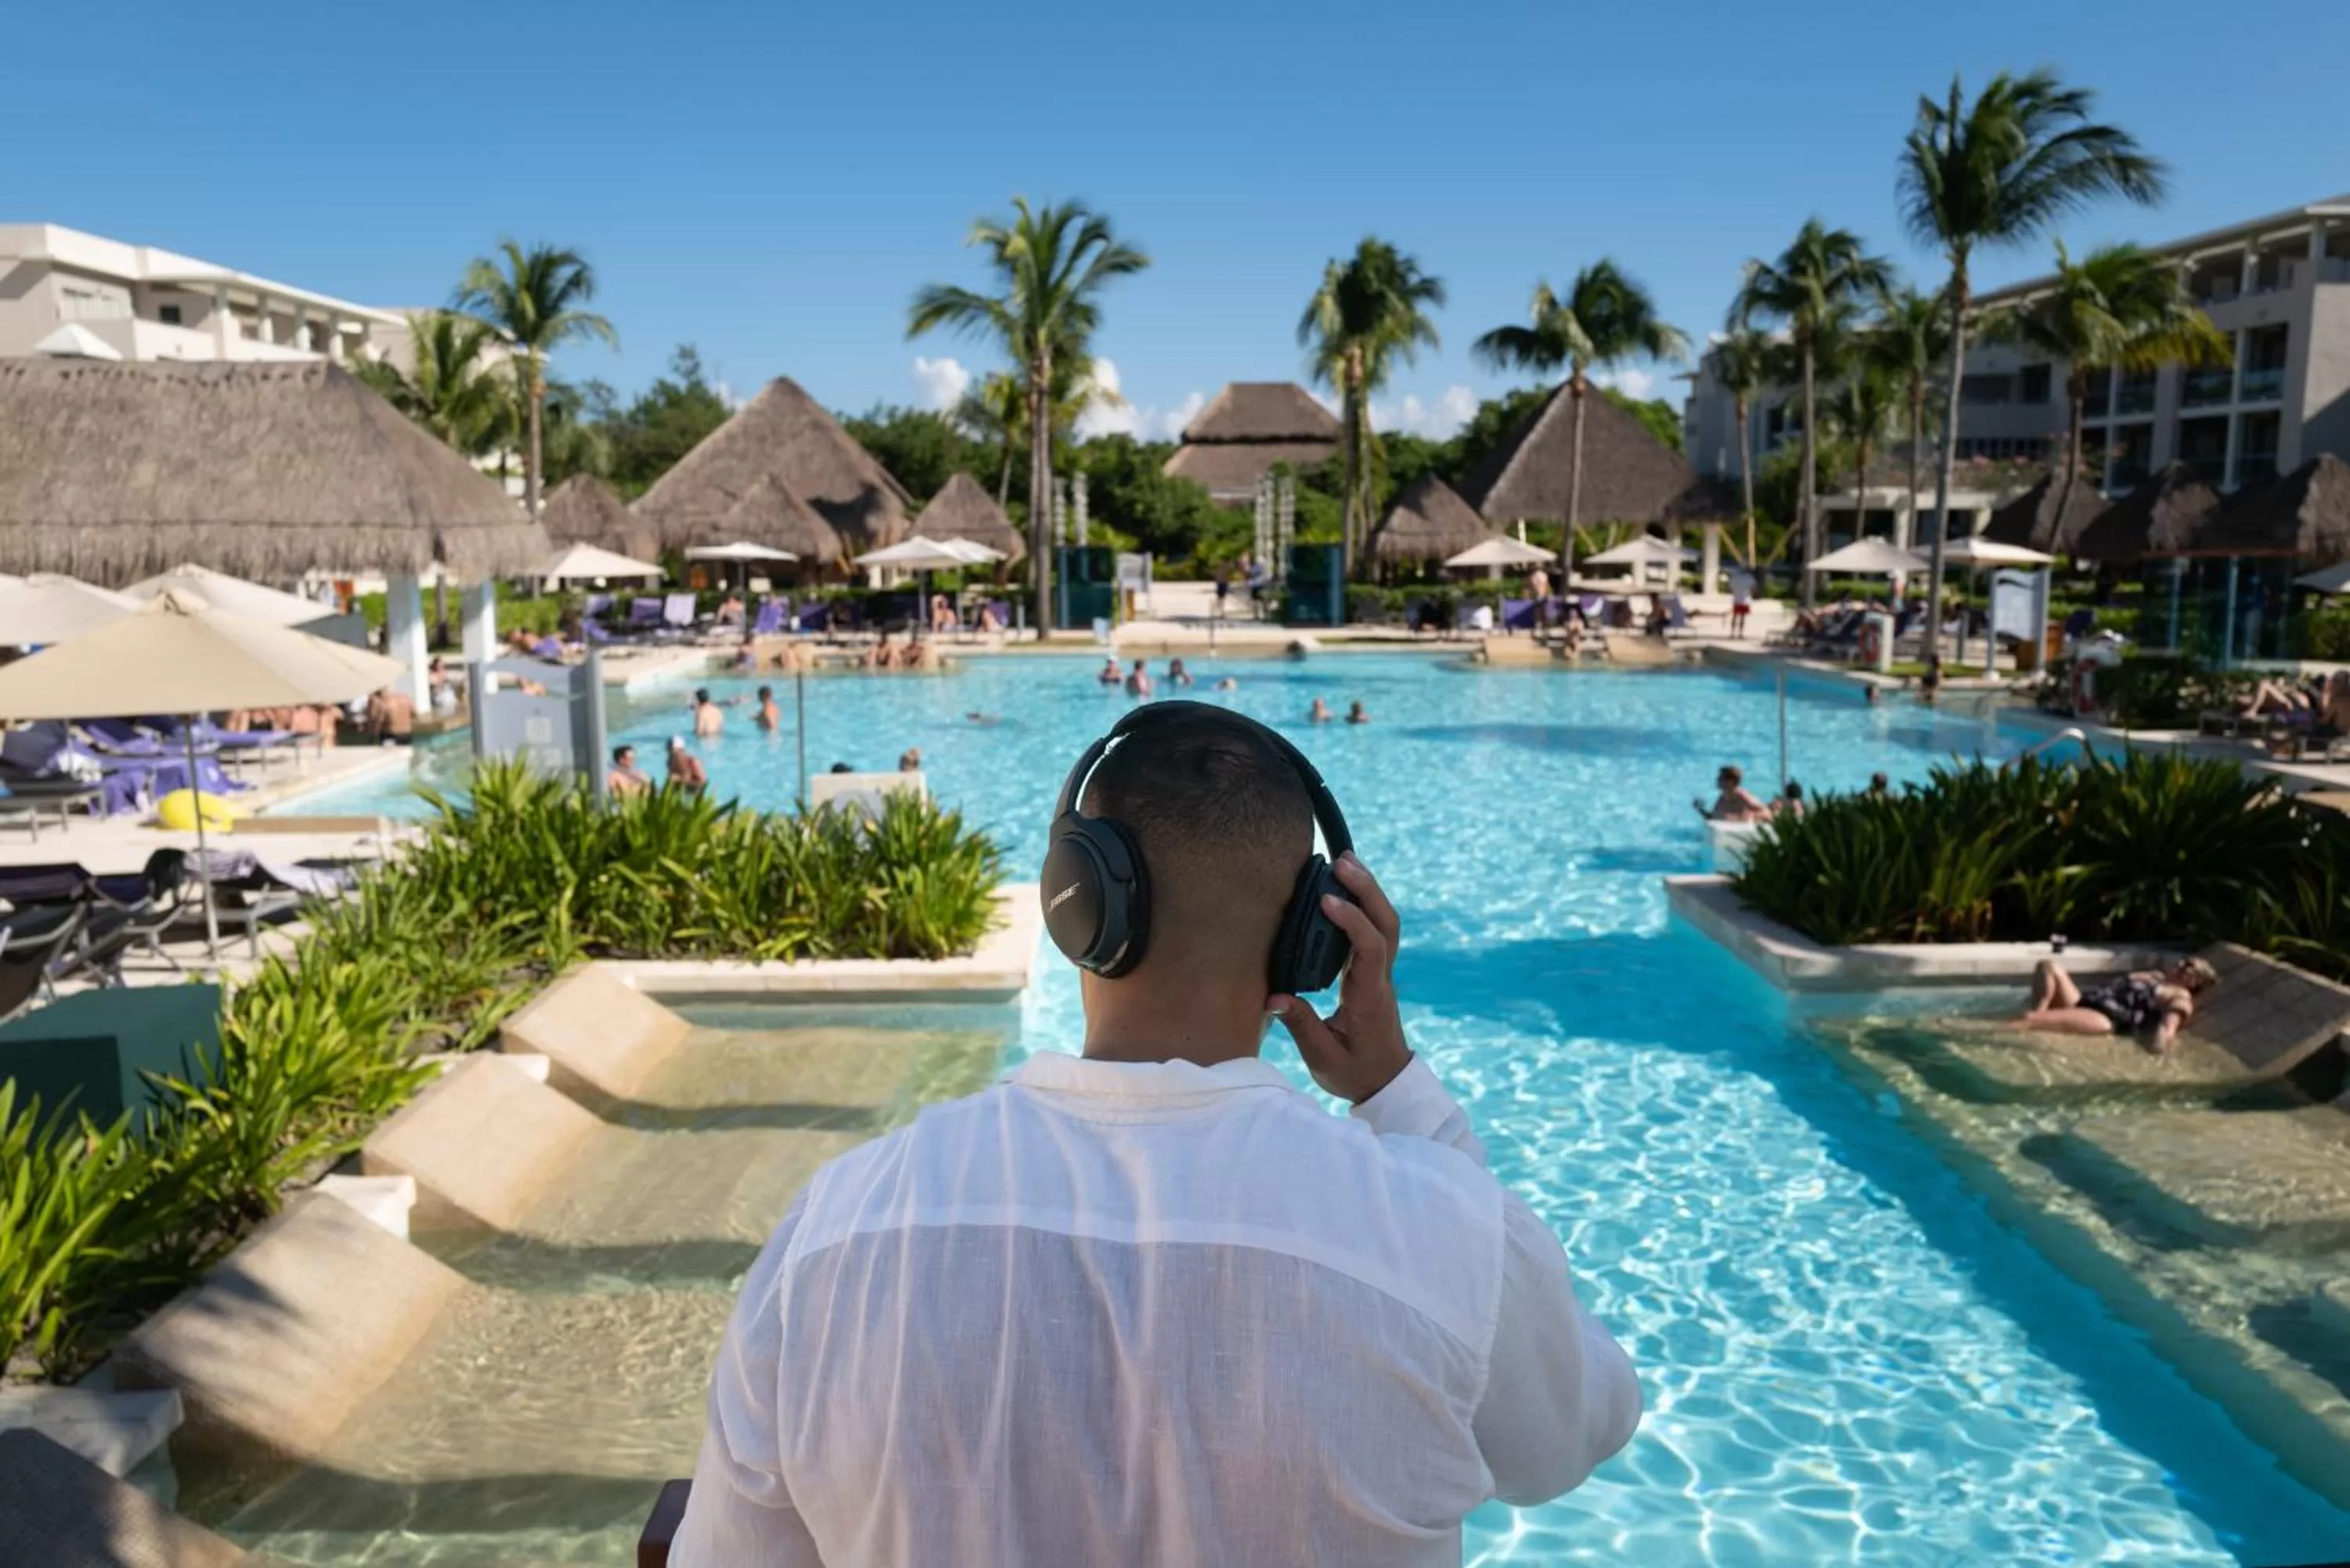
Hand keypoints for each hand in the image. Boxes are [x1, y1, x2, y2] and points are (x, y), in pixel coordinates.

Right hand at [1270, 853, 1410, 1103]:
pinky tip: (1345, 889)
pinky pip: (1375, 931)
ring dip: (1369, 891)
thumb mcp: (1323, 1058)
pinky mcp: (1373, 972)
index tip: (1326, 901)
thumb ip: (1301, 1025)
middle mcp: (1381, 979)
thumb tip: (1274, 997)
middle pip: (1387, 924)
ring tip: (1345, 861)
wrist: (1386, 1083)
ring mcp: (1381, 973)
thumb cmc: (1355, 1072)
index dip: (1352, 921)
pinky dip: (1364, 905)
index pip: (1371, 949)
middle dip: (1367, 889)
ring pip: (1385, 923)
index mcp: (1370, 997)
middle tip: (1343, 861)